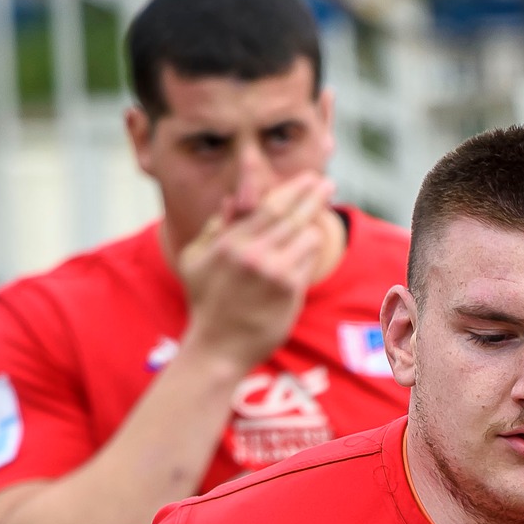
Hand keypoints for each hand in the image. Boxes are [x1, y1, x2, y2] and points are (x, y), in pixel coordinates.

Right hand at [176, 172, 335, 370]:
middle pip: (291, 215)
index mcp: (228, 241)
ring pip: (305, 236)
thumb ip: (215, 228)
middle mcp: (251, 252)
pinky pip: (308, 261)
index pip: (267, 205)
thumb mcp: (195, 259)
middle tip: (328, 182)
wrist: (218, 346)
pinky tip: (309, 246)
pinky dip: (310, 252)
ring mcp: (272, 270)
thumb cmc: (206, 301)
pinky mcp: (289, 289)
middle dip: (313, 196)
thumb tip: (231, 200)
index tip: (309, 178)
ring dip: (313, 226)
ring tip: (317, 216)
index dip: (291, 189)